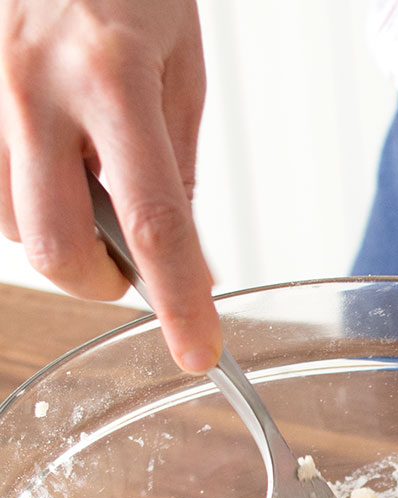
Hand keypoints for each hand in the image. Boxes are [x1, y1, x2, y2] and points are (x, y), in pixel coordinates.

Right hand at [0, 0, 217, 370]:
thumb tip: (180, 256)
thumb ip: (173, 165)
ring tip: (89, 188)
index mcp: (112, 79)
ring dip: (59, 235)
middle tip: (134, 269)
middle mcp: (33, 86)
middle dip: (100, 281)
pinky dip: (25, 198)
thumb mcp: (179, 65)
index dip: (179, 302)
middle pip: (56, 245)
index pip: (155, 225)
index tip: (198, 351)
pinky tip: (52, 165)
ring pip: (9, 224)